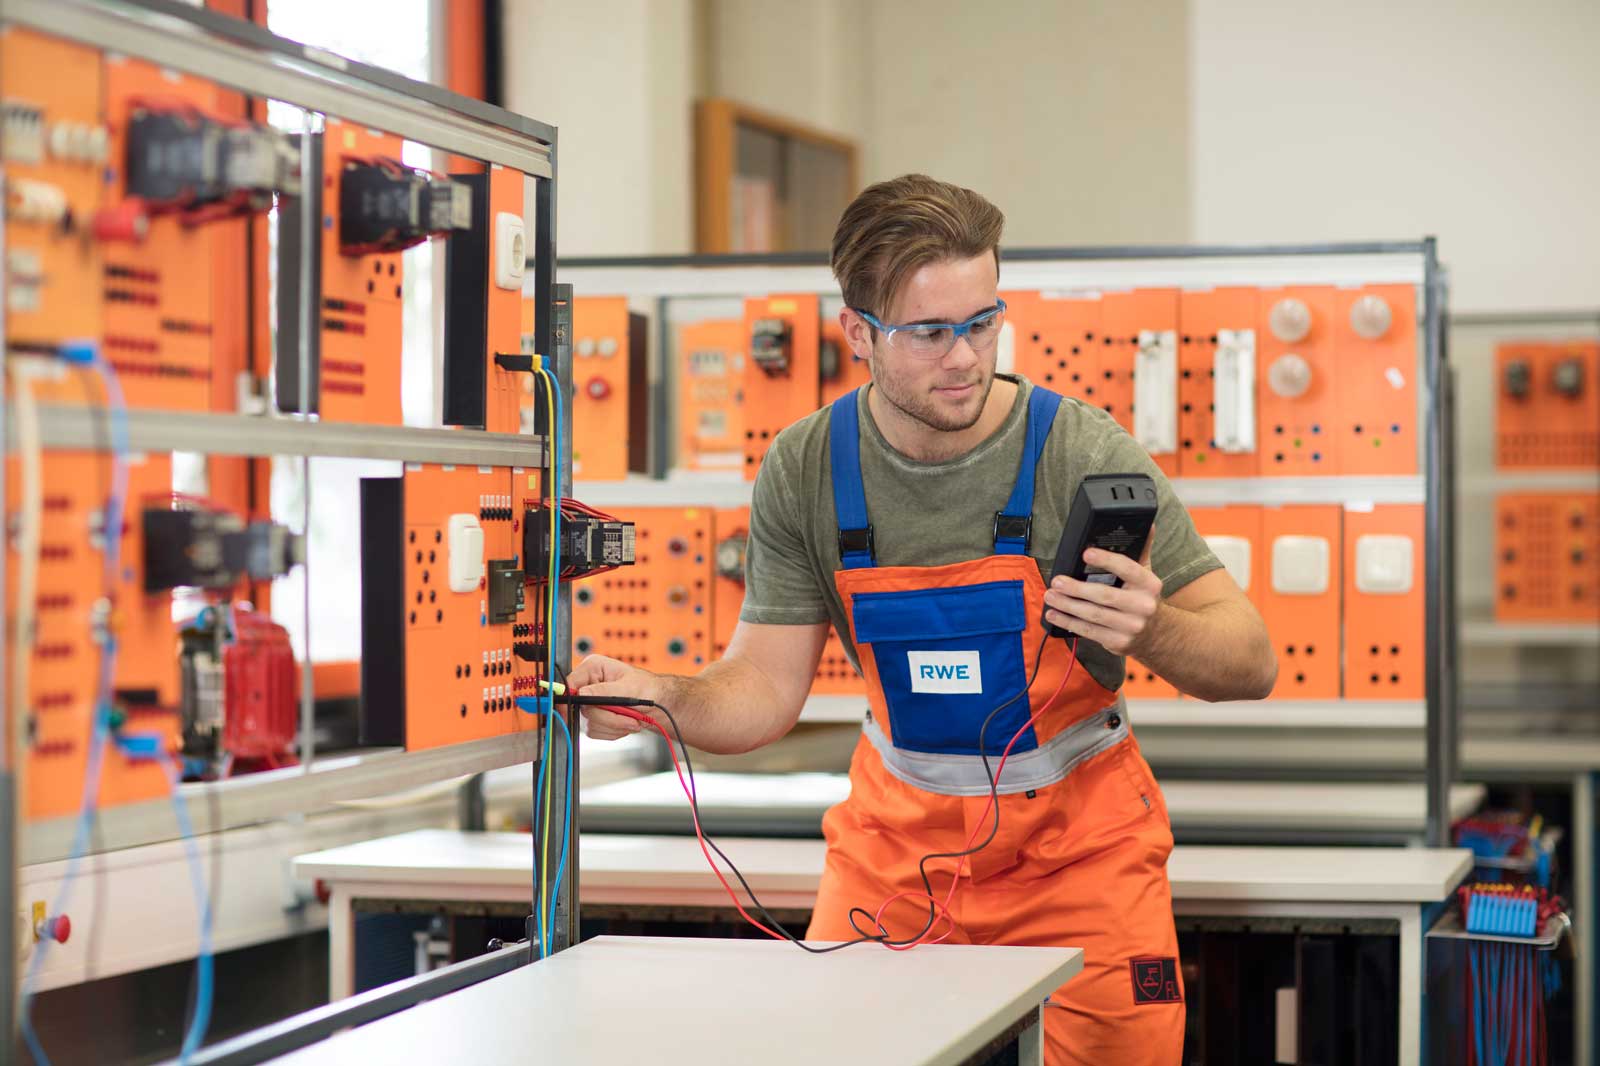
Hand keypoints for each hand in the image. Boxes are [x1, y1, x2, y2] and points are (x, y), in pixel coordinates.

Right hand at [564, 654, 667, 740]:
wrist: (661, 706)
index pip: (570, 685)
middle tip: (629, 717)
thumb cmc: (650, 689)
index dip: (569, 699)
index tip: (570, 712)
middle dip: (609, 717)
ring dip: (614, 725)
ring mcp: (592, 703)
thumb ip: (605, 691)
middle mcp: (590, 685)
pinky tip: (626, 722)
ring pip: (590, 723)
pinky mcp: (596, 717)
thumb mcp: (629, 688)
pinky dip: (614, 731)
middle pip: (582, 709)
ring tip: (632, 718)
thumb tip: (582, 693)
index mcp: (594, 668)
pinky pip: (596, 731)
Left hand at [1042, 533, 1161, 655]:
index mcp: (1149, 584)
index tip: (1086, 553)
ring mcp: (1131, 626)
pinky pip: (1089, 631)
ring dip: (1067, 606)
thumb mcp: (1146, 575)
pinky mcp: (1118, 641)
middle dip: (1077, 588)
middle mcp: (1142, 605)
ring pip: (1093, 615)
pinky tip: (1054, 615)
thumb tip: (1147, 524)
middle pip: (1104, 595)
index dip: (1106, 560)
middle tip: (1057, 581)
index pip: (1127, 568)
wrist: (1156, 634)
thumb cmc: (1142, 598)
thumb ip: (1141, 551)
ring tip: (1050, 596)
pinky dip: (1068, 622)